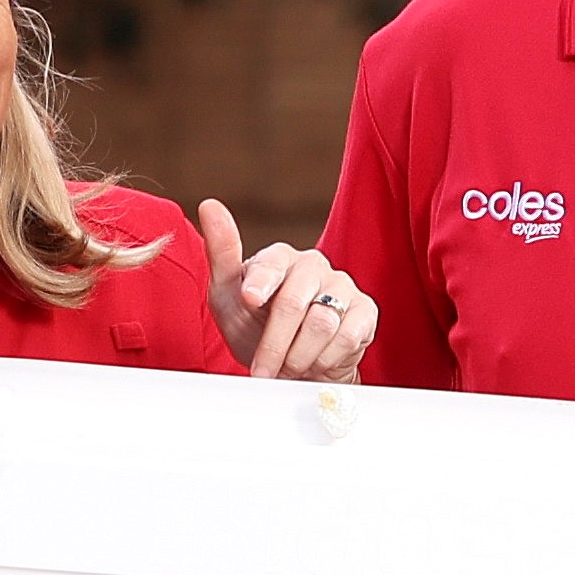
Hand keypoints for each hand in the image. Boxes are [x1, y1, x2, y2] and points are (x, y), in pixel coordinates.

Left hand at [199, 200, 378, 382]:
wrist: (293, 366)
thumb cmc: (256, 327)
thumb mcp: (227, 297)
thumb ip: (221, 255)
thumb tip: (209, 204)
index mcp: (280, 257)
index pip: (272, 264)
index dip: (260, 283)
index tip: (250, 300)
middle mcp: (313, 266)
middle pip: (293, 303)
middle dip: (273, 344)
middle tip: (262, 369)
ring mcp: (342, 286)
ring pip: (321, 324)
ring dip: (298, 357)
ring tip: (288, 366)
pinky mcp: (365, 311)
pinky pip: (347, 337)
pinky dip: (324, 359)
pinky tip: (314, 362)